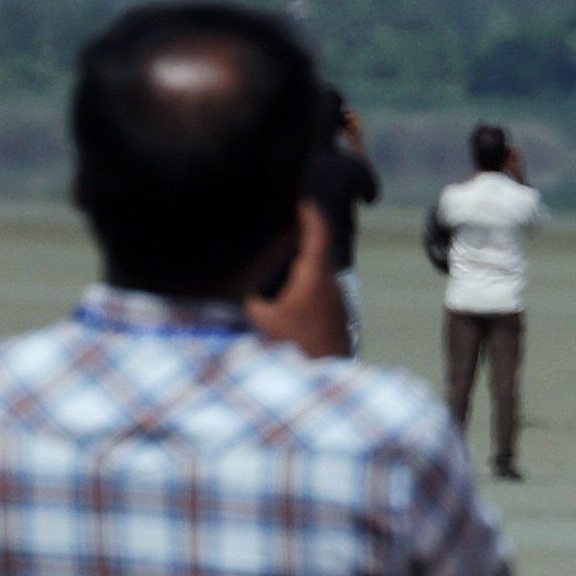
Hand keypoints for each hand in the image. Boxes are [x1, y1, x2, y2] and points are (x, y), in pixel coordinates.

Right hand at [250, 202, 347, 358]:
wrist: (325, 377)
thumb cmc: (294, 347)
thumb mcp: (261, 319)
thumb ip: (249, 297)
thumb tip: (237, 284)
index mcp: (315, 275)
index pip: (319, 231)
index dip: (310, 211)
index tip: (299, 198)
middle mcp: (332, 282)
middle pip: (320, 246)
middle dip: (303, 231)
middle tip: (282, 220)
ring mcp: (338, 299)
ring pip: (321, 267)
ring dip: (304, 256)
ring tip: (281, 249)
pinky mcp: (337, 314)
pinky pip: (321, 285)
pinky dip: (307, 276)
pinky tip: (289, 284)